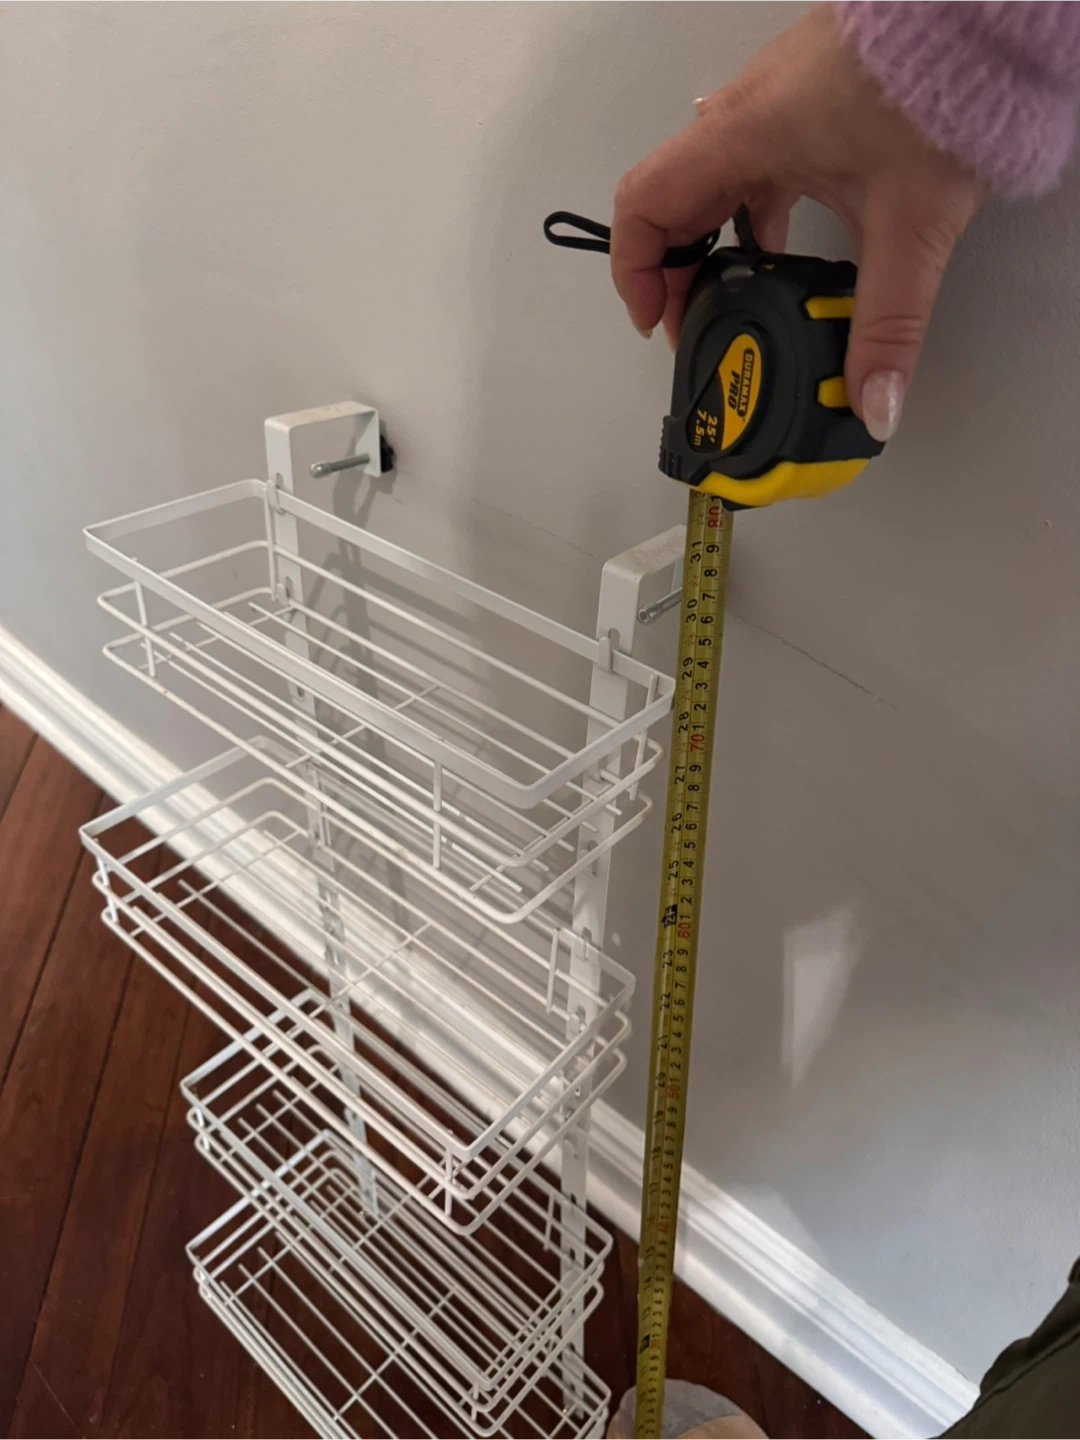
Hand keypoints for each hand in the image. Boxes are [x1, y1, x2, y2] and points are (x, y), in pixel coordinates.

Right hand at [610, 4, 983, 440]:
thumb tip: (873, 404)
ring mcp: (773, 101)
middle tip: (700, 328)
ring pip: (712, 183)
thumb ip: (887, 326)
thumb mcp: (911, 228)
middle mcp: (744, 113)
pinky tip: (787, 250)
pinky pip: (752, 163)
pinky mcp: (805, 100)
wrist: (986, 18)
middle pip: (674, 202)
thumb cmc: (938, 93)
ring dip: (715, 245)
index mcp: (743, 135)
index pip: (646, 204)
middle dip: (677, 274)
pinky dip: (753, 214)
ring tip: (741, 299)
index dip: (636, 271)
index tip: (658, 322)